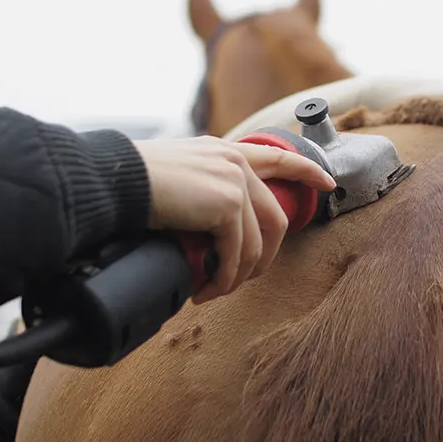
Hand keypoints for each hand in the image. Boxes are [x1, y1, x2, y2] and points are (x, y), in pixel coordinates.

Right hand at [134, 136, 335, 303]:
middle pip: (275, 219)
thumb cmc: (134, 182)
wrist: (114, 180)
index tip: (328, 183)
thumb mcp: (180, 175)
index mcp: (228, 151)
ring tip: (216, 290)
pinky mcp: (226, 204)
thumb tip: (213, 229)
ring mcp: (235, 182)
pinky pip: (236, 254)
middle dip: (264, 258)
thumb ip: (205, 188)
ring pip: (255, 244)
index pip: (281, 157)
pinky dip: (225, 278)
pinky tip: (207, 289)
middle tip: (241, 280)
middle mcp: (237, 162)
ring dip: (238, 276)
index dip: (308, 171)